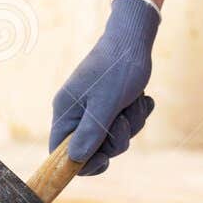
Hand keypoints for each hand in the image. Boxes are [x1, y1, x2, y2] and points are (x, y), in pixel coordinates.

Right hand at [49, 0, 159, 174]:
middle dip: (116, 139)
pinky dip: (136, 114)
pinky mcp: (111, 104)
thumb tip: (74, 160)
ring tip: (135, 102)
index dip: (81, 163)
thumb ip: (90, 132)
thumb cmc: (118, 68)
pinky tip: (142, 99)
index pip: (60, 152)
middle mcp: (77, 112)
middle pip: (93, 148)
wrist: (133, 39)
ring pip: (113, 137)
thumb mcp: (105, 104)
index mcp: (65, 111)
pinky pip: (125, 124)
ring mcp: (94, 108)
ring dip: (131, 124)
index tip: (104, 159)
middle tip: (124, 119)